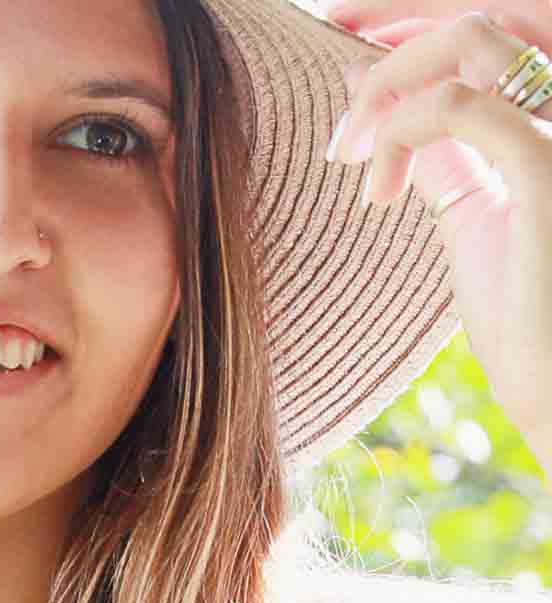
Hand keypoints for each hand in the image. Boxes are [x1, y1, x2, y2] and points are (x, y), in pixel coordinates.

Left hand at [324, 6, 551, 480]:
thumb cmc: (523, 313)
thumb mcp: (472, 212)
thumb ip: (439, 153)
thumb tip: (378, 99)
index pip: (494, 28)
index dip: (417, 19)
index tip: (347, 31)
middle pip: (481, 17)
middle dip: (395, 27)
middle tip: (333, 60)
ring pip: (469, 40)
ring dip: (387, 85)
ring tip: (347, 153)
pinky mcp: (547, 163)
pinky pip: (458, 106)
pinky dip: (399, 133)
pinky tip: (375, 191)